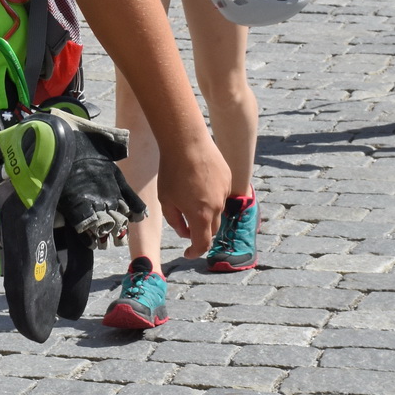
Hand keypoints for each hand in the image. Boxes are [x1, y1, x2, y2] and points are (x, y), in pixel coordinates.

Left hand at [156, 133, 229, 257]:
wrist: (186, 142)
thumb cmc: (172, 172)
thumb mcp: (166, 200)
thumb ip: (175, 221)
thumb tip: (185, 232)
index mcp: (200, 215)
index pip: (202, 243)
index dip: (195, 252)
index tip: (188, 252)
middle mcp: (217, 206)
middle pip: (212, 229)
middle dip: (200, 231)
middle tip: (186, 225)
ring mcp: (225, 192)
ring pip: (217, 210)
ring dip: (205, 211)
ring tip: (188, 194)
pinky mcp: (228, 178)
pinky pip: (221, 194)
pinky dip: (210, 195)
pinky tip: (198, 181)